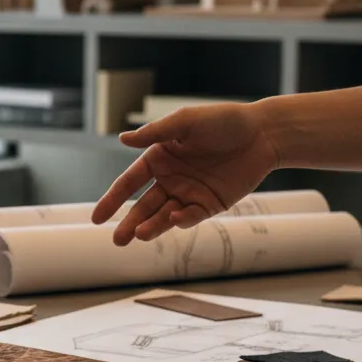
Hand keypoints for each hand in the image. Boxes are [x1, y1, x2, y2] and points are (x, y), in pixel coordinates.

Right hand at [91, 102, 280, 244]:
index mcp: (158, 159)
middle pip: (142, 207)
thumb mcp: (186, 122)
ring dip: (150, 227)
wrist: (264, 134)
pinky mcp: (208, 205)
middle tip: (117, 240)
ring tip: (138, 236)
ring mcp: (188, 194)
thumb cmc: (224, 121)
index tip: (97, 218)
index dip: (112, 200)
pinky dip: (180, 220)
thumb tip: (122, 139)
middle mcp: (170, 179)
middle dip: (128, 224)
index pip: (129, 183)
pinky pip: (189, 217)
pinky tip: (174, 219)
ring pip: (162, 216)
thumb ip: (155, 133)